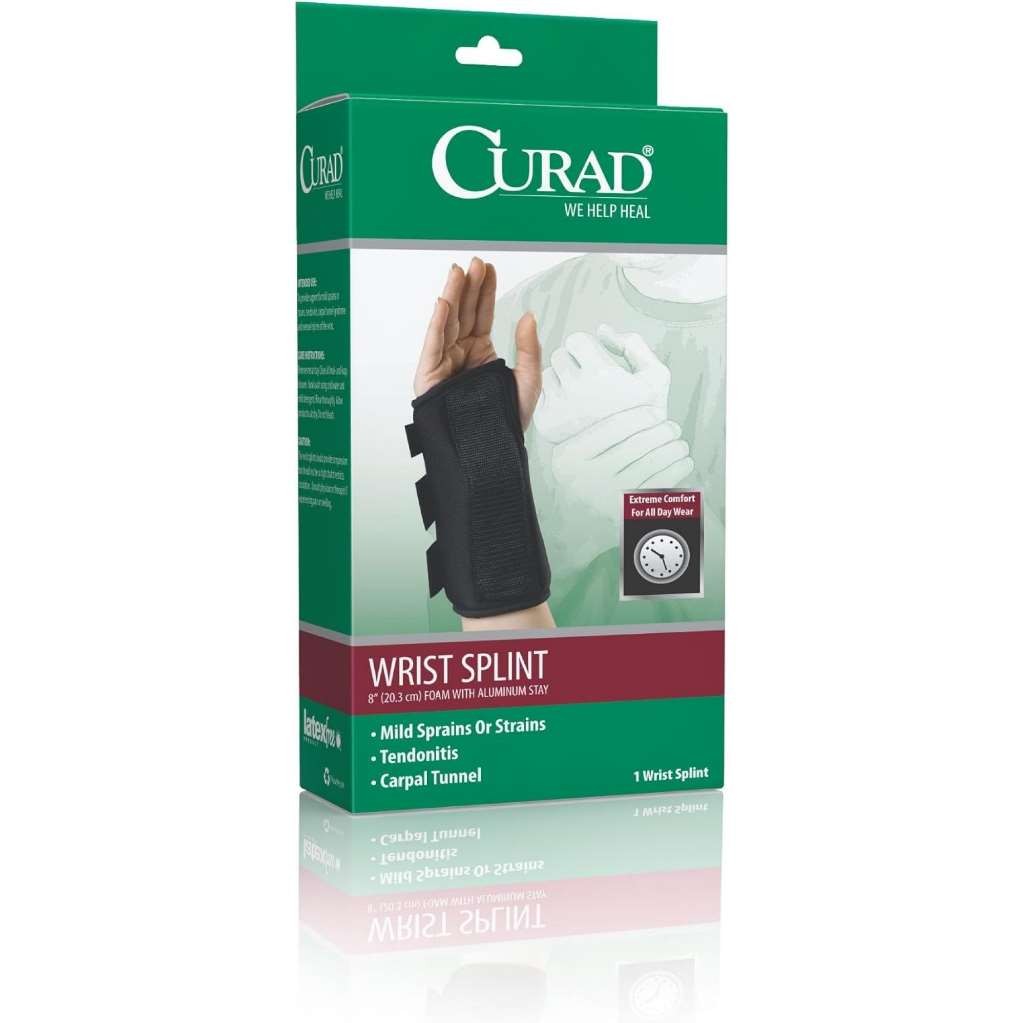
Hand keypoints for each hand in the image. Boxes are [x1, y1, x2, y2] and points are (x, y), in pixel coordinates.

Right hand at [414, 257, 541, 429]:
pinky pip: (433, 343)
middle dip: (469, 287)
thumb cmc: (504, 422)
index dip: (485, 291)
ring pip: (448, 322)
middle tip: (476, 262)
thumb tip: (528, 316)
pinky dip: (437, 322)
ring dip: (453, 295)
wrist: (489, 451)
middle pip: (464, 312)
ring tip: (459, 272)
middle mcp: (460, 354)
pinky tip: (443, 301)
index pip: (482, 315)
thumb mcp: (527, 381)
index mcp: (481, 353)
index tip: (489, 269)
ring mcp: (444, 362)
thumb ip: (528, 349)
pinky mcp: (430, 375)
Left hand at [533, 324, 670, 443]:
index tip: (596, 362)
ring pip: (548, 374)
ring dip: (562, 378)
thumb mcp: (655, 375)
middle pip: (559, 355)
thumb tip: (603, 332)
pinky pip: (541, 395)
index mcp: (602, 375)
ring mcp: (560, 408)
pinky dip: (553, 398)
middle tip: (590, 380)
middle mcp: (577, 391)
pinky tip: (572, 408)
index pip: (576, 340)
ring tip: (582, 395)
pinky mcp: (547, 422)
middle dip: (574, 362)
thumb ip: (633, 344)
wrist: (631, 458)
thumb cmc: (643, 416)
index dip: (588, 349)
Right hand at [551, 406, 694, 522]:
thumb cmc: (582, 470)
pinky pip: (659, 486)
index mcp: (570, 456)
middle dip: (662, 432)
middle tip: (672, 427)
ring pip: (651, 464)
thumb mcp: (571, 448)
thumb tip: (629, 387)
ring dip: (673, 449)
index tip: (655, 411)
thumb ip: (592, 425)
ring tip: (679, 443)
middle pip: (636, 445)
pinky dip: (677, 471)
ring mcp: (607, 497)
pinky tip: (683, 461)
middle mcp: (586, 478)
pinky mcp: (627, 511)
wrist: (576, 516)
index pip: (612, 427)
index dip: (640, 415)